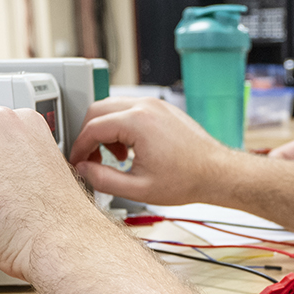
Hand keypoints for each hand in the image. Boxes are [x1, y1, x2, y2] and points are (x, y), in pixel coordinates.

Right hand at [68, 97, 240, 205]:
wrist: (217, 173)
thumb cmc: (186, 180)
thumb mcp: (138, 189)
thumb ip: (103, 179)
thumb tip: (82, 169)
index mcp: (137, 122)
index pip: (92, 128)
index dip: (78, 147)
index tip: (77, 162)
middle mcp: (145, 106)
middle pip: (97, 110)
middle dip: (89, 135)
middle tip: (90, 158)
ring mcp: (155, 104)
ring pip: (113, 107)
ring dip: (105, 130)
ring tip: (114, 157)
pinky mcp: (161, 108)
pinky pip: (130, 109)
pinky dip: (121, 126)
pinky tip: (129, 149)